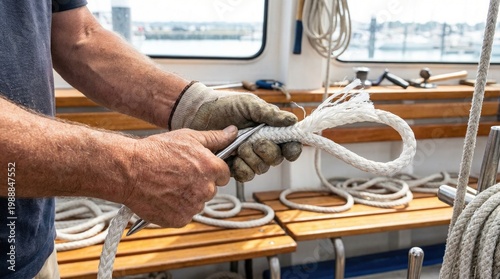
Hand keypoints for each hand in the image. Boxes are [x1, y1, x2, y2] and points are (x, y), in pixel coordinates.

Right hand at [122, 126, 237, 226]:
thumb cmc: (156, 151)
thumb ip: (214, 137)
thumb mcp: (188, 137)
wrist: (129, 170)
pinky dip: (175, 209)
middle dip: (199, 184)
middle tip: (177, 175)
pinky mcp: (180, 220)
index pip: (224, 174)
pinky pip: (183, 215)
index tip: (197, 168)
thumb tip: (233, 132)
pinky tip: (162, 197)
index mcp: (212, 169)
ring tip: (167, 185)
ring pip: (196, 203)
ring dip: (186, 197)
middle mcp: (207, 190)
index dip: (211, 170)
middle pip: (210, 190)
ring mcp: (193, 207)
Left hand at [170, 82, 301, 181]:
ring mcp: (248, 158)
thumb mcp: (249, 105)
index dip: (292, 149)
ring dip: (252, 159)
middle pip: (276, 159)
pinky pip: (245, 175)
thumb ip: (269, 114)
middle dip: (267, 152)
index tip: (289, 149)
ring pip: (261, 169)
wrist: (200, 114)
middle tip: (255, 141)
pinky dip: (241, 168)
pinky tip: (233, 158)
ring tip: (239, 147)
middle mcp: (261, 146)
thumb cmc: (225, 106)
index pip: (289, 145)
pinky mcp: (234, 167)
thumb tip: (292, 120)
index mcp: (269, 131)